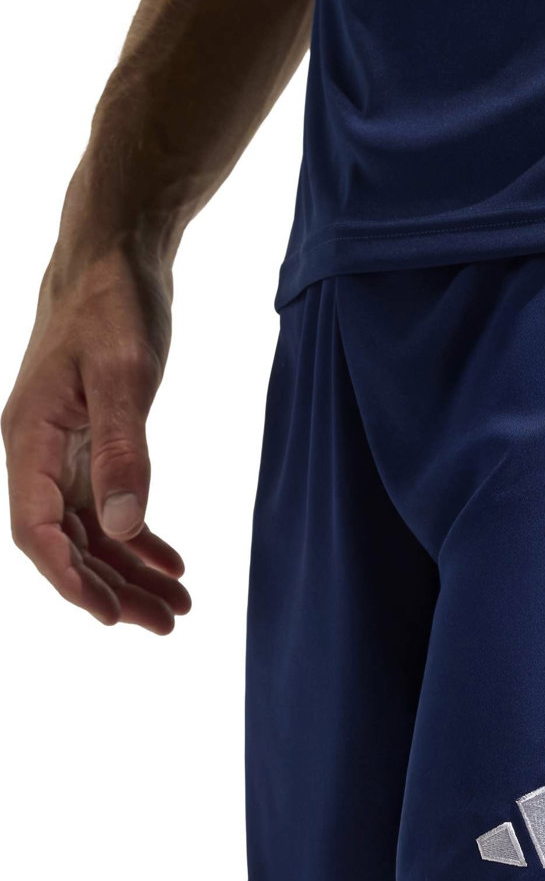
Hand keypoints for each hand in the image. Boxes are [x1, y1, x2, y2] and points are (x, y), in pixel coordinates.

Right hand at [3, 251, 189, 632]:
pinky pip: (107, 504)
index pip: (40, 532)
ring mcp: (62, 448)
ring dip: (129, 570)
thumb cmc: (114, 304)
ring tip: (179, 605)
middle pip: (68, 543)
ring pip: (90, 529)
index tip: (116, 617)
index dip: (74, 581)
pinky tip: (171, 560)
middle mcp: (37, 452)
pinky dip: (137, 536)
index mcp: (29, 440)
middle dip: (113, 589)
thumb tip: (126, 527)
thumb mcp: (126, 375)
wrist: (114, 256)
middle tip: (168, 624)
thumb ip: (124, 451)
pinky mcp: (90, 439)